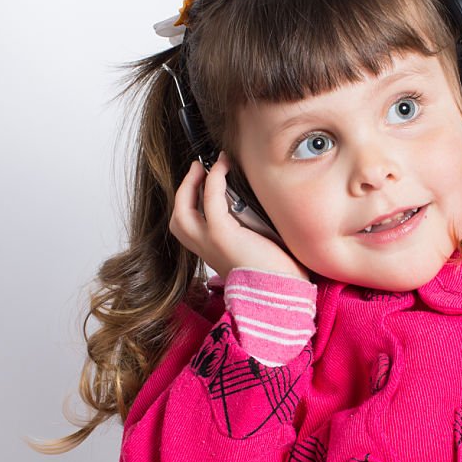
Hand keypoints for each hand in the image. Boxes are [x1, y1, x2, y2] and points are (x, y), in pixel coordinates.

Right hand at [170, 152, 308, 281]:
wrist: (283, 296)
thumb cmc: (281, 278)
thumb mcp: (261, 254)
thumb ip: (253, 237)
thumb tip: (263, 216)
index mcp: (216, 256)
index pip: (193, 231)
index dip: (194, 207)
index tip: (205, 186)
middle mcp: (208, 251)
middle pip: (179, 219)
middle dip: (184, 192)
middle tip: (197, 170)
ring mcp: (211, 243)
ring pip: (183, 210)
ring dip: (191, 183)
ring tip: (206, 165)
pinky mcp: (222, 234)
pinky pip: (210, 199)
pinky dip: (213, 179)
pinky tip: (222, 166)